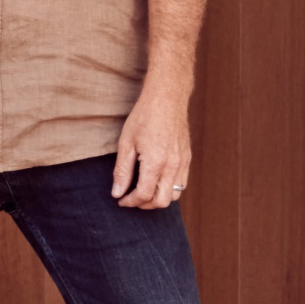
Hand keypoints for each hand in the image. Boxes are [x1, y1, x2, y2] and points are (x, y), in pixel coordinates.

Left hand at [112, 80, 191, 210]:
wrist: (167, 98)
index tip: (121, 200)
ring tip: (144, 190)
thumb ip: (122, 171)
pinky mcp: (187, 158)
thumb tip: (117, 193)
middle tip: (132, 198)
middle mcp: (172, 165)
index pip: (144, 195)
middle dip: (145, 205)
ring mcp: (182, 162)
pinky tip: (157, 180)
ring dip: (159, 198)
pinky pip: (182, 183)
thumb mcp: (126, 143)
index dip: (130, 202)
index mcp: (155, 162)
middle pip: (162, 201)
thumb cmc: (144, 117)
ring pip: (175, 195)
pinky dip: (169, 188)